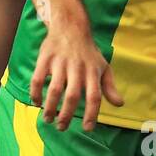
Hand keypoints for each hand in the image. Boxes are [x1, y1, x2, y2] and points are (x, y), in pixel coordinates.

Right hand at [30, 15, 123, 130]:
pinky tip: (36, 102)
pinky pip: (38, 78)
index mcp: (93, 72)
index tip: (87, 128)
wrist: (71, 26)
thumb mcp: (102, 67)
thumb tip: (120, 104)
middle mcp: (78, 68)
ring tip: (48, 119)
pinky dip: (35, 92)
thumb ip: (109, 87)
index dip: (92, 114)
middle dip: (67, 114)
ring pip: (55, 89)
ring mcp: (60, 63)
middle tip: (62, 127)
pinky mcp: (45, 58)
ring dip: (50, 107)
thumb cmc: (88, 52)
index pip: (95, 97)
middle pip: (73, 96)